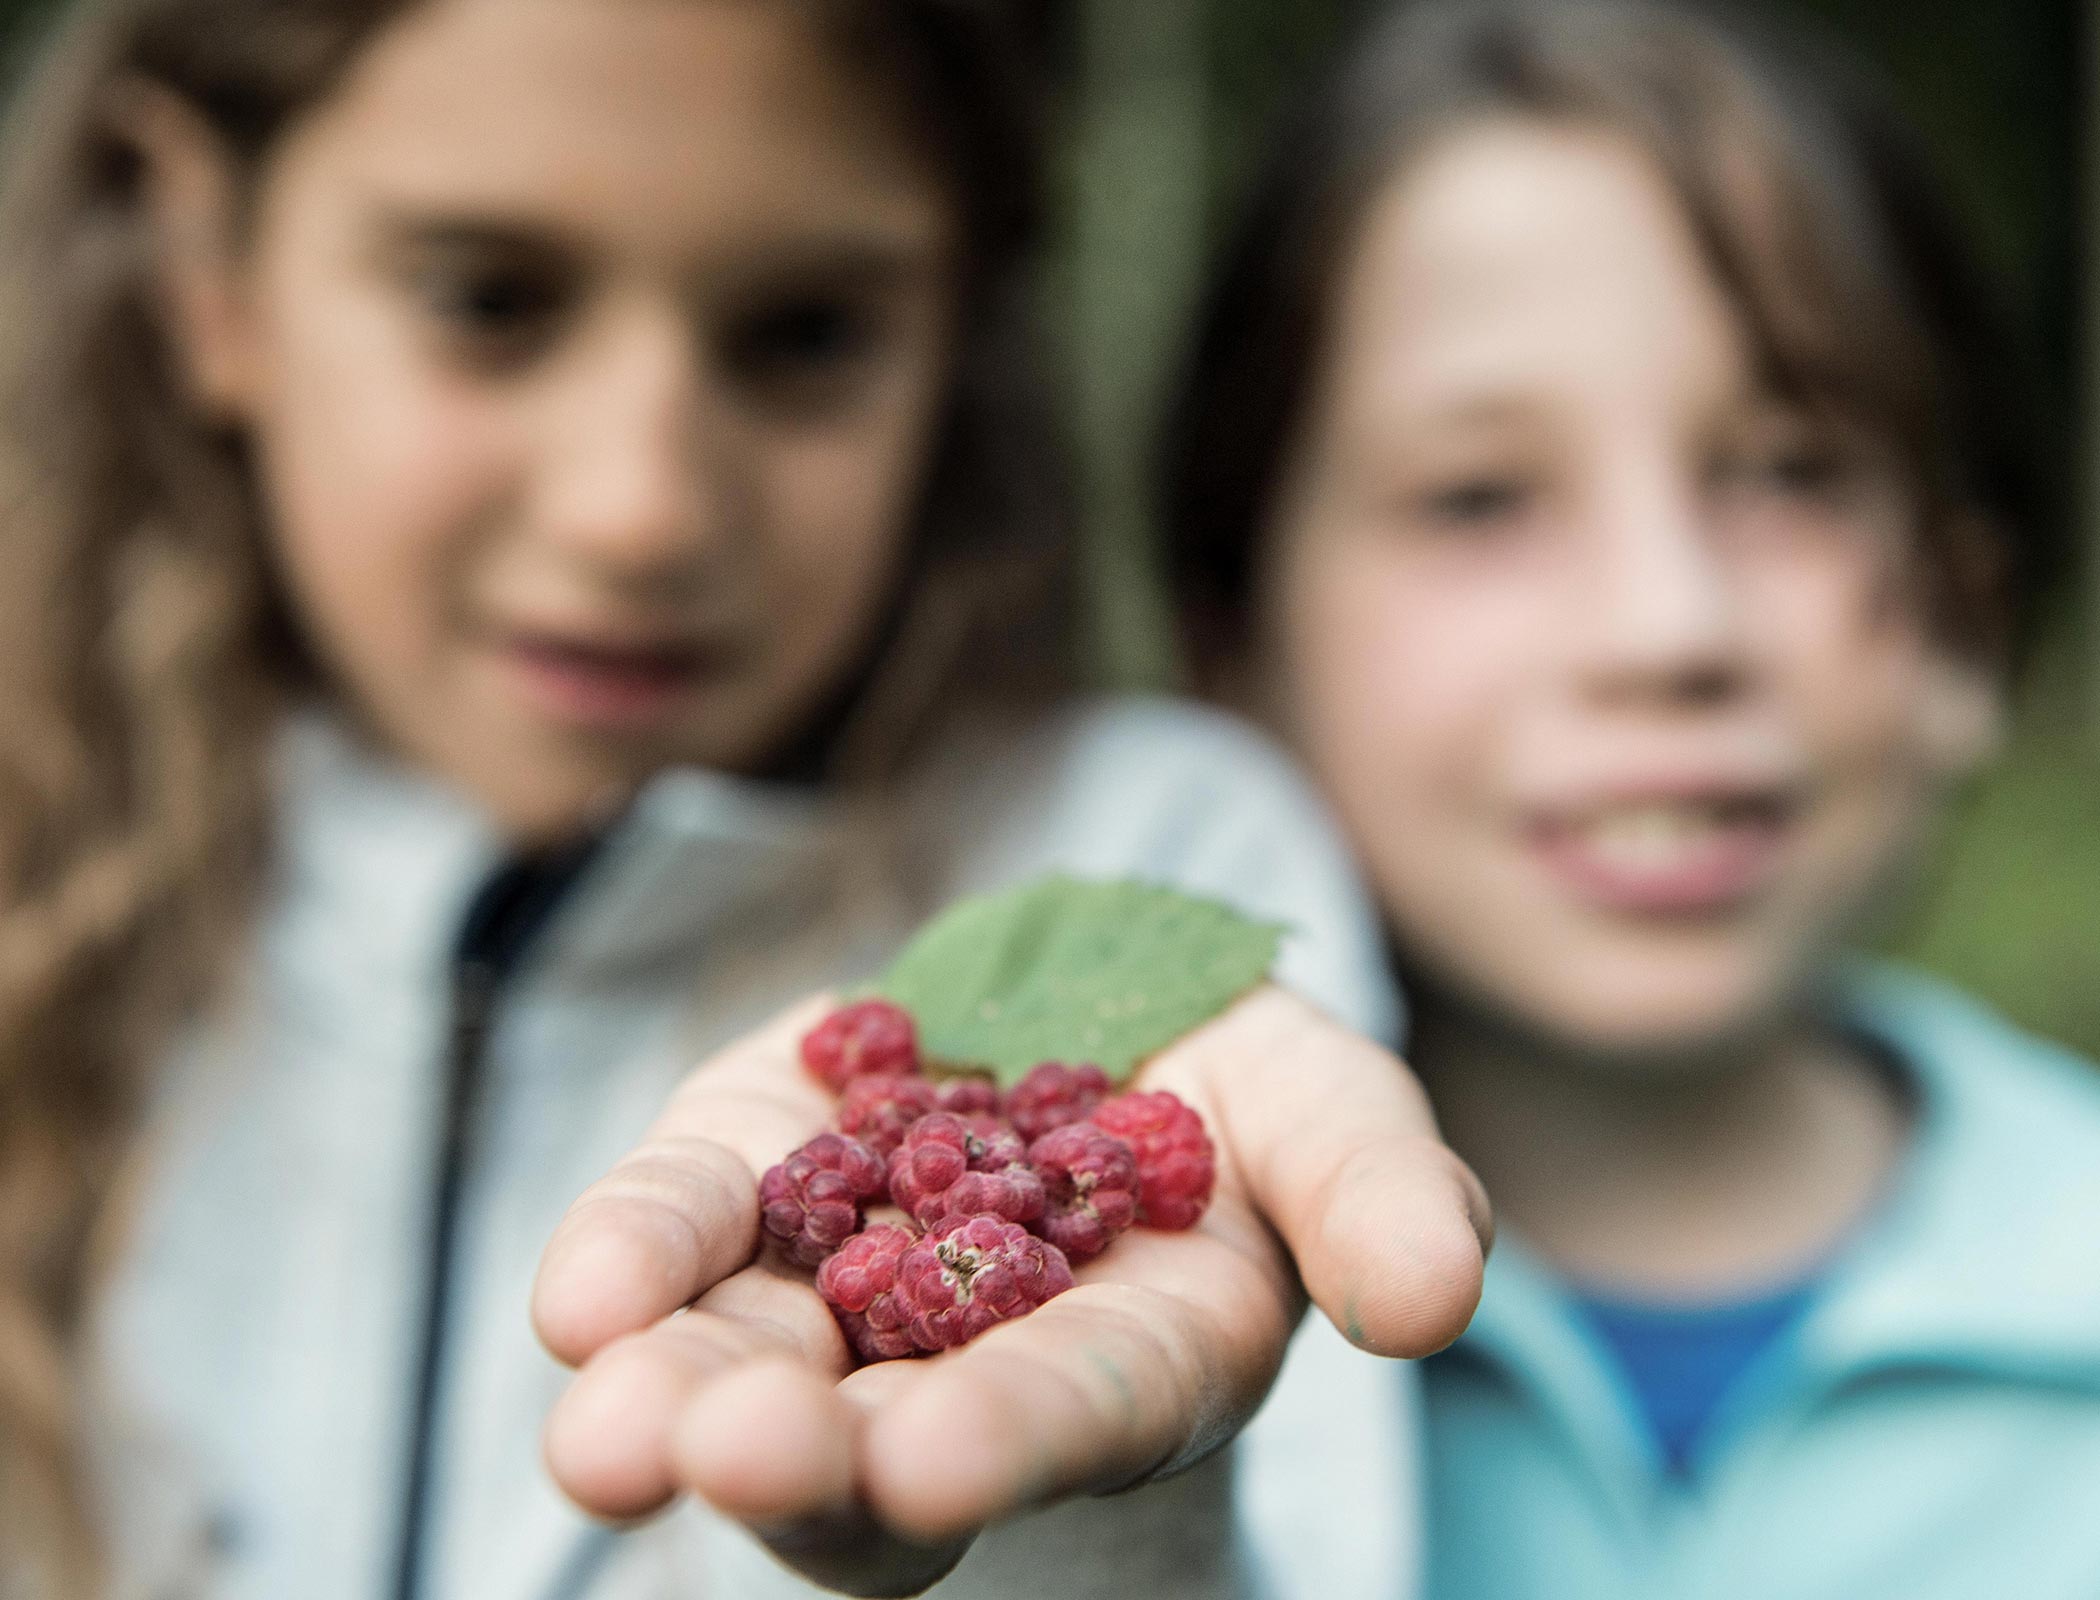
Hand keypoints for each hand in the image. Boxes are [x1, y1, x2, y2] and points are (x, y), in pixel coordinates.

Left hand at [532, 985, 1488, 1595]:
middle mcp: (970, 1356)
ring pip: (751, 1371)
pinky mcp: (750, 1173)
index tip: (932, 1465)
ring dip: (677, 1399)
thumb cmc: (1239, 1077)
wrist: (1091, 987)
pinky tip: (584, 1300)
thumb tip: (1433, 1298)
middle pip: (879, 1446)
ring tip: (608, 1428)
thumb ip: (1379, 1194)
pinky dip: (633, 1260)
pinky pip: (680, 1237)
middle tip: (720, 1462)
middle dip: (803, 1465)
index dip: (1009, 1436)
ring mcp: (840, 1276)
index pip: (1074, 1409)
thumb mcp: (1331, 1108)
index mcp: (1134, 1354)